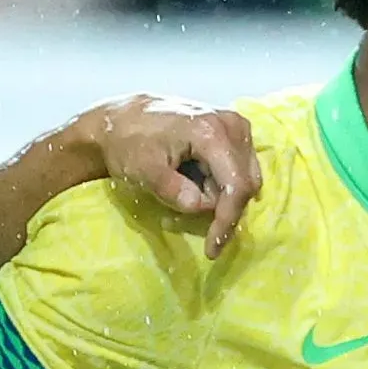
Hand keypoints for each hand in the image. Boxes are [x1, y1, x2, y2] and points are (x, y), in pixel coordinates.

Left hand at [85, 96, 258, 256]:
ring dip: (218, 197)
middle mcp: (232, 125)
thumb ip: (172, 191)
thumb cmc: (129, 143)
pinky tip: (192, 183)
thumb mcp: (144, 170)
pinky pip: (238, 169)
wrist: (122, 119)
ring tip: (182, 193)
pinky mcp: (233, 131)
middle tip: (183, 219)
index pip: (236, 185)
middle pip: (245, 183)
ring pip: (244, 178)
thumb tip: (200, 208)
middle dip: (220, 210)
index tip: (212, 249)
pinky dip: (218, 185)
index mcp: (212, 131)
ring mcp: (236, 126)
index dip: (226, 221)